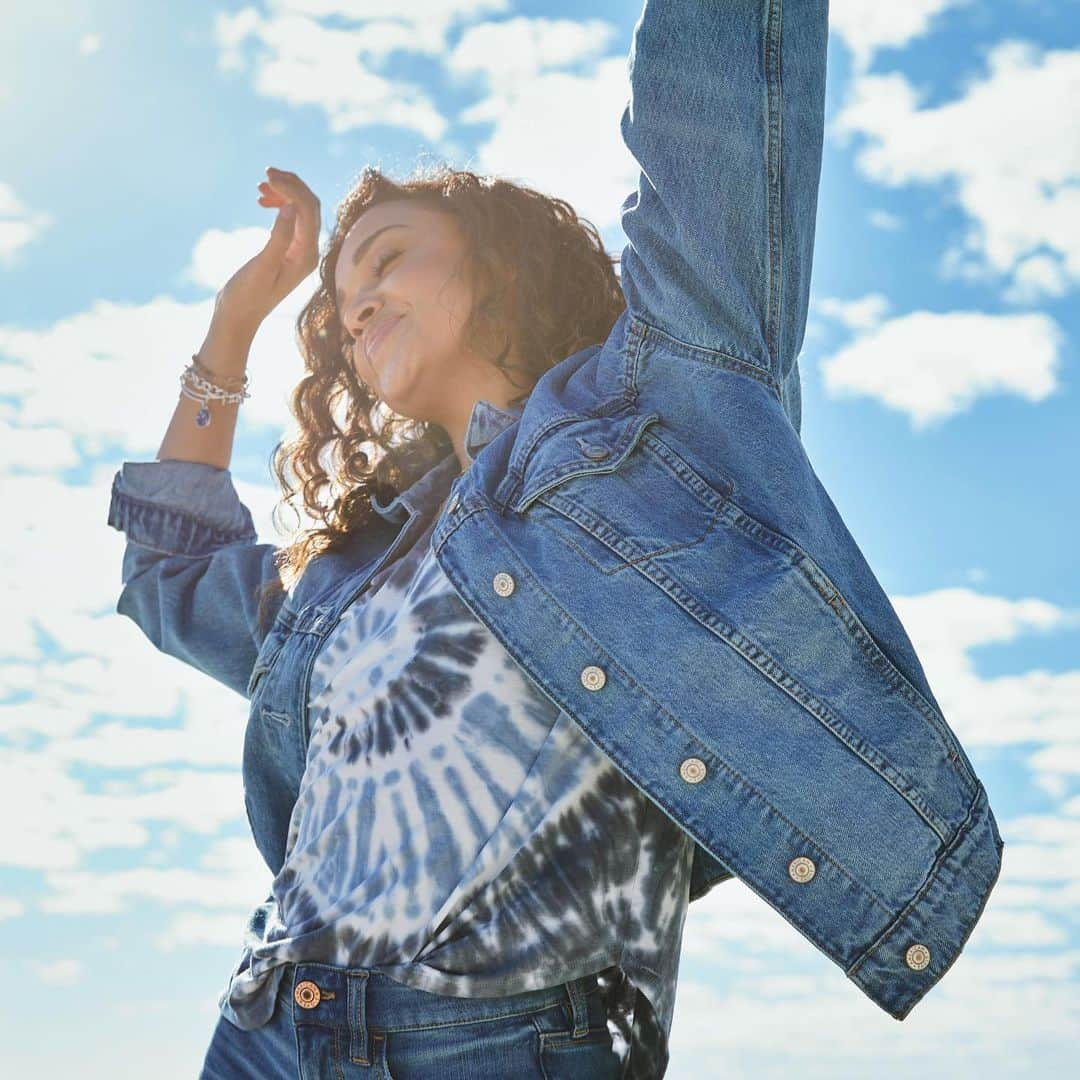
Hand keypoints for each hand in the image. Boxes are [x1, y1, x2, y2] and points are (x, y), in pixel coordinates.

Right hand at [212, 166, 321, 336]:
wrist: (239, 316)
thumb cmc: (248, 295)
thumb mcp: (262, 266)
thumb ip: (278, 237)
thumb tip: (290, 207)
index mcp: (306, 255)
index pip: (308, 210)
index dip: (291, 188)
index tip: (266, 174)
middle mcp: (308, 252)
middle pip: (311, 206)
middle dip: (291, 185)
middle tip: (266, 171)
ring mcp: (300, 251)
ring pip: (302, 210)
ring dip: (284, 192)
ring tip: (260, 183)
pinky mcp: (289, 250)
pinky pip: (292, 219)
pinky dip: (279, 204)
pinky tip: (261, 200)